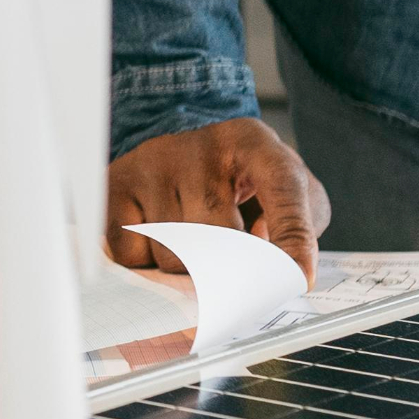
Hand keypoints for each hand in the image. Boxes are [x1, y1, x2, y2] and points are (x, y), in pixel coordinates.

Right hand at [106, 118, 329, 281]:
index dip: (293, 234)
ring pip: (175, 254)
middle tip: (235, 273)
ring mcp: (154, 163)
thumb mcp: (286, 188)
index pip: (281, 185)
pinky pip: (133, 253)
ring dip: (187, 266)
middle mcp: (201, 146)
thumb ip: (301, 225)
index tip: (298, 277)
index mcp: (252, 142)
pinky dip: (146, 260)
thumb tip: (281, 271)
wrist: (179, 148)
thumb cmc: (240, 179)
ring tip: (192, 241)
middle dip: (232, 267)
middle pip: (222, 236)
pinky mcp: (117, 184)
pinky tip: (157, 237)